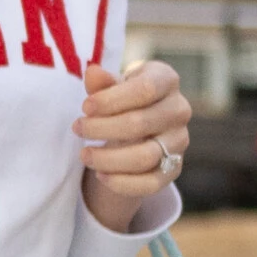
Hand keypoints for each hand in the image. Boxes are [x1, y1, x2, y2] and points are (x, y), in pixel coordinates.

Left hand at [75, 60, 189, 230]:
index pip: (145, 89)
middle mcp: (179, 110)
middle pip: (140, 123)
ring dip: (108, 159)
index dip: (111, 100)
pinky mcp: (174, 169)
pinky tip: (99, 174)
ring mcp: (179, 141)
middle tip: (77, 128)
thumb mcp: (111, 88)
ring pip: (145, 156)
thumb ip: (102, 83)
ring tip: (84, 154)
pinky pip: (150, 183)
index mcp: (166, 80)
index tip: (85, 107)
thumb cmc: (121, 100)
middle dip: (101, 128)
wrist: (137, 127)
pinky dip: (121, 182)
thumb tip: (92, 72)